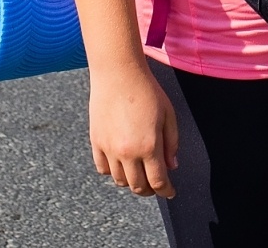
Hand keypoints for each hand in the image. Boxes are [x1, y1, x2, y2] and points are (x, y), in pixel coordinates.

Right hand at [88, 66, 177, 197]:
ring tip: (139, 175)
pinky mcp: (96, 142)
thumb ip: (171, 143)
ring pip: (120, 180)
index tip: (170, 192)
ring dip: (131, 182)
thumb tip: (171, 166)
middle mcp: (127, 152)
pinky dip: (113, 172)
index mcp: (149, 146)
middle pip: (138, 186)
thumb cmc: (147, 91)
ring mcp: (109, 149)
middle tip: (156, 186)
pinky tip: (121, 165)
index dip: (166, 191)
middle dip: (149, 190)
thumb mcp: (168, 115)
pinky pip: (103, 168)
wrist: (118, 74)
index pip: (158, 181)